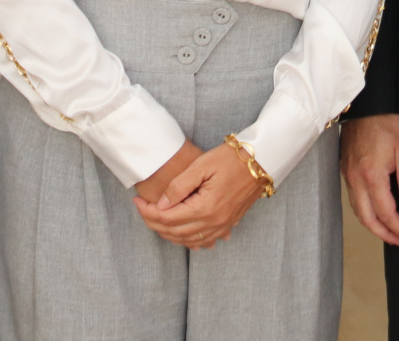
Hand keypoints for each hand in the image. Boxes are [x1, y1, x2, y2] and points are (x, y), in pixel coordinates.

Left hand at [133, 142, 264, 248]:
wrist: (262, 160)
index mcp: (205, 208)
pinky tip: (179, 232)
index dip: (147, 212)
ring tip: (154, 218)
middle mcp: (214, 222)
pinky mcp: (228, 224)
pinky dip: (187, 239)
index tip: (136, 201)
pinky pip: (203, 240)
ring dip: (168, 233)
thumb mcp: (202, 166)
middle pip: (174, 232)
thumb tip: (160, 205)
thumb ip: (179, 187)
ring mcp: (223, 226)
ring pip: (187, 240)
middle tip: (141, 209)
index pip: (167, 219)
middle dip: (153, 222)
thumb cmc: (231, 158)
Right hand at [340, 115, 398, 245]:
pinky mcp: (345, 170)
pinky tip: (374, 211)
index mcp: (372, 176)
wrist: (366, 105)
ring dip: (373, 225)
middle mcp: (356, 180)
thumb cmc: (386, 124)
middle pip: (368, 219)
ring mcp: (348, 175)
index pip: (386, 213)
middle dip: (384, 234)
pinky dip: (364, 212)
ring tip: (389, 231)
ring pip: (358, 211)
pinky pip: (353, 199)